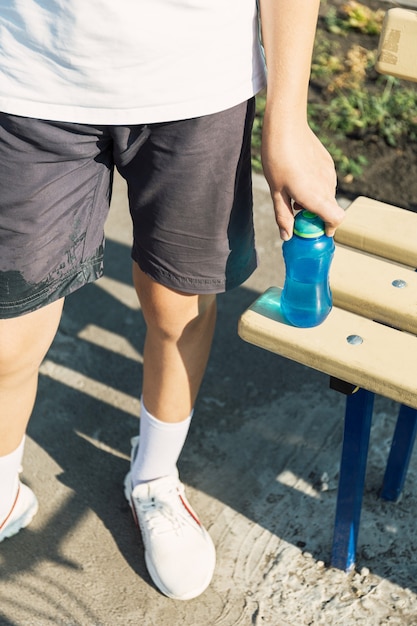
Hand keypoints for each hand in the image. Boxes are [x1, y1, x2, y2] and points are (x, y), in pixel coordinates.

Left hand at [261, 119, 344, 239]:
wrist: (286, 126)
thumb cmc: (277, 159)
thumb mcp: (276, 192)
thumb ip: (283, 216)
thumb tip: (287, 236)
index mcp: (315, 196)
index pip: (337, 219)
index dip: (330, 228)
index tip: (317, 231)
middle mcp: (327, 186)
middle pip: (331, 209)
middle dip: (318, 216)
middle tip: (297, 212)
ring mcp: (329, 173)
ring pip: (328, 195)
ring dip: (316, 200)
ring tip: (295, 192)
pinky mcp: (328, 162)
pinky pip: (326, 181)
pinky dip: (317, 186)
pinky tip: (299, 176)